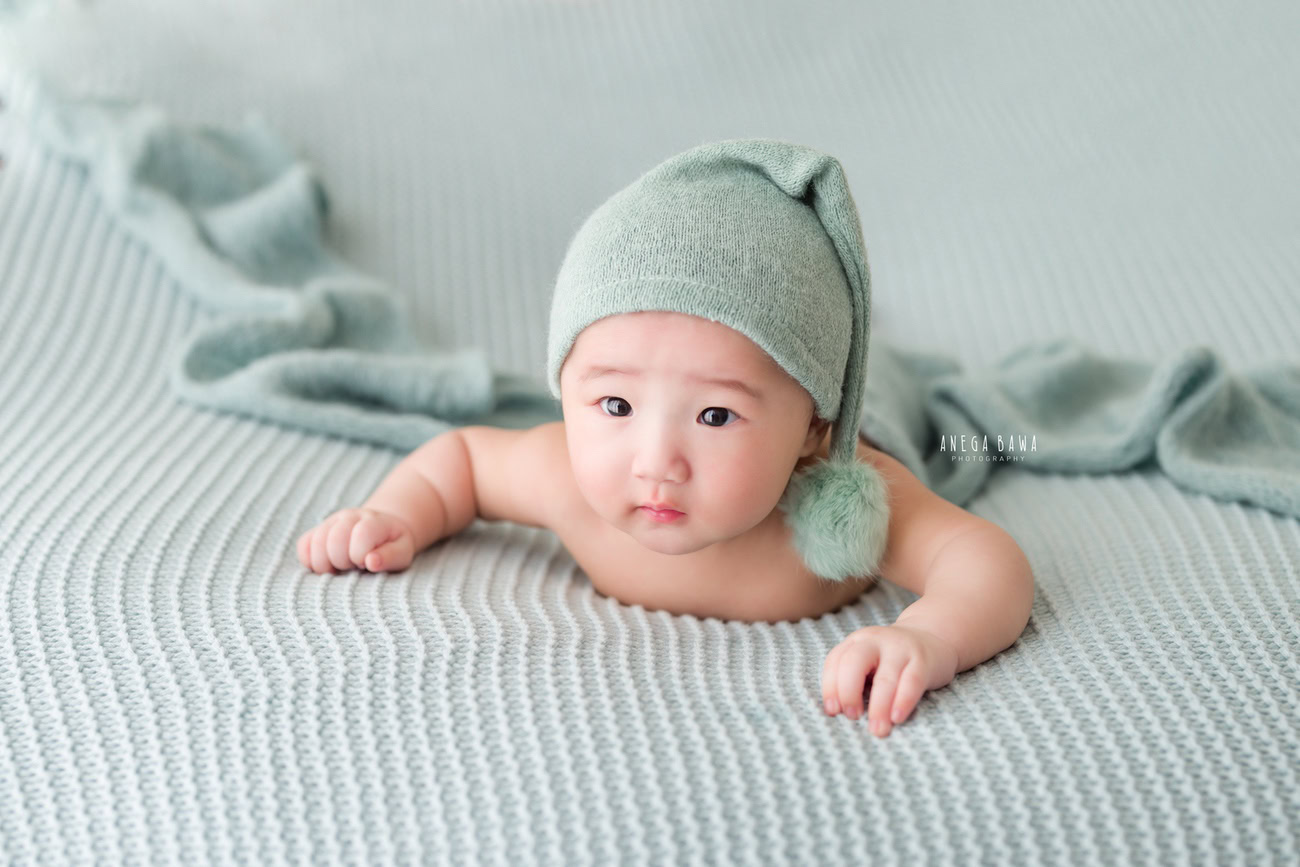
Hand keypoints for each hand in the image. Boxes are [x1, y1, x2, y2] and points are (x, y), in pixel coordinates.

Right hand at [297, 508, 415, 573]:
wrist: (382, 531)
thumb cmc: (393, 546)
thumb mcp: (402, 553)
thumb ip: (390, 557)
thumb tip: (371, 562)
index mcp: (373, 521)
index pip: (360, 535)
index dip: (361, 556)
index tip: (367, 564)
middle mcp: (349, 517)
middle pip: (334, 540)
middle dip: (343, 562)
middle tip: (354, 567)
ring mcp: (331, 522)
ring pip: (316, 543)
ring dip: (326, 564)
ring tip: (341, 568)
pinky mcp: (317, 531)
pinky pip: (303, 545)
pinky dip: (310, 561)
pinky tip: (327, 566)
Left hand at [822, 624, 958, 736]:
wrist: (933, 640)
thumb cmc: (892, 661)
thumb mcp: (869, 662)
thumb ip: (853, 679)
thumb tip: (838, 712)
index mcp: (856, 642)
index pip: (835, 661)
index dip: (831, 687)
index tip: (833, 711)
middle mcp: (874, 641)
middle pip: (854, 663)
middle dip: (849, 692)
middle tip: (852, 717)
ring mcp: (900, 649)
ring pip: (885, 678)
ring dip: (878, 707)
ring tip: (878, 730)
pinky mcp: (922, 660)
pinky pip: (912, 681)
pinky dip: (903, 701)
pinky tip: (897, 718)